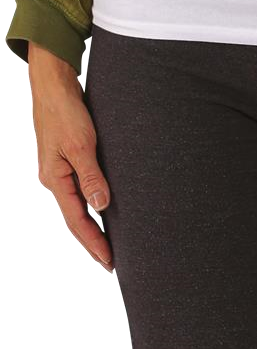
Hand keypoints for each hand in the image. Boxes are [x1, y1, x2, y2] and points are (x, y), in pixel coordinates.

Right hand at [28, 45, 113, 272]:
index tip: (109, 261)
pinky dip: (90, 208)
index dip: (93, 242)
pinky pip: (78, 193)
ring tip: (107, 246)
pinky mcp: (66, 161)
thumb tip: (101, 206)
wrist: (53, 85)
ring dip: (91, 227)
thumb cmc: (65, 111)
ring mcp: (59, 171)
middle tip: (110, 263)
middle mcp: (54, 180)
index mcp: (53, 180)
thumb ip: (91, 176)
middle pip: (74, 220)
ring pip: (76, 208)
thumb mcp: (80, 144)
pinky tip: (101, 213)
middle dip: (91, 242)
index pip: (76, 221)